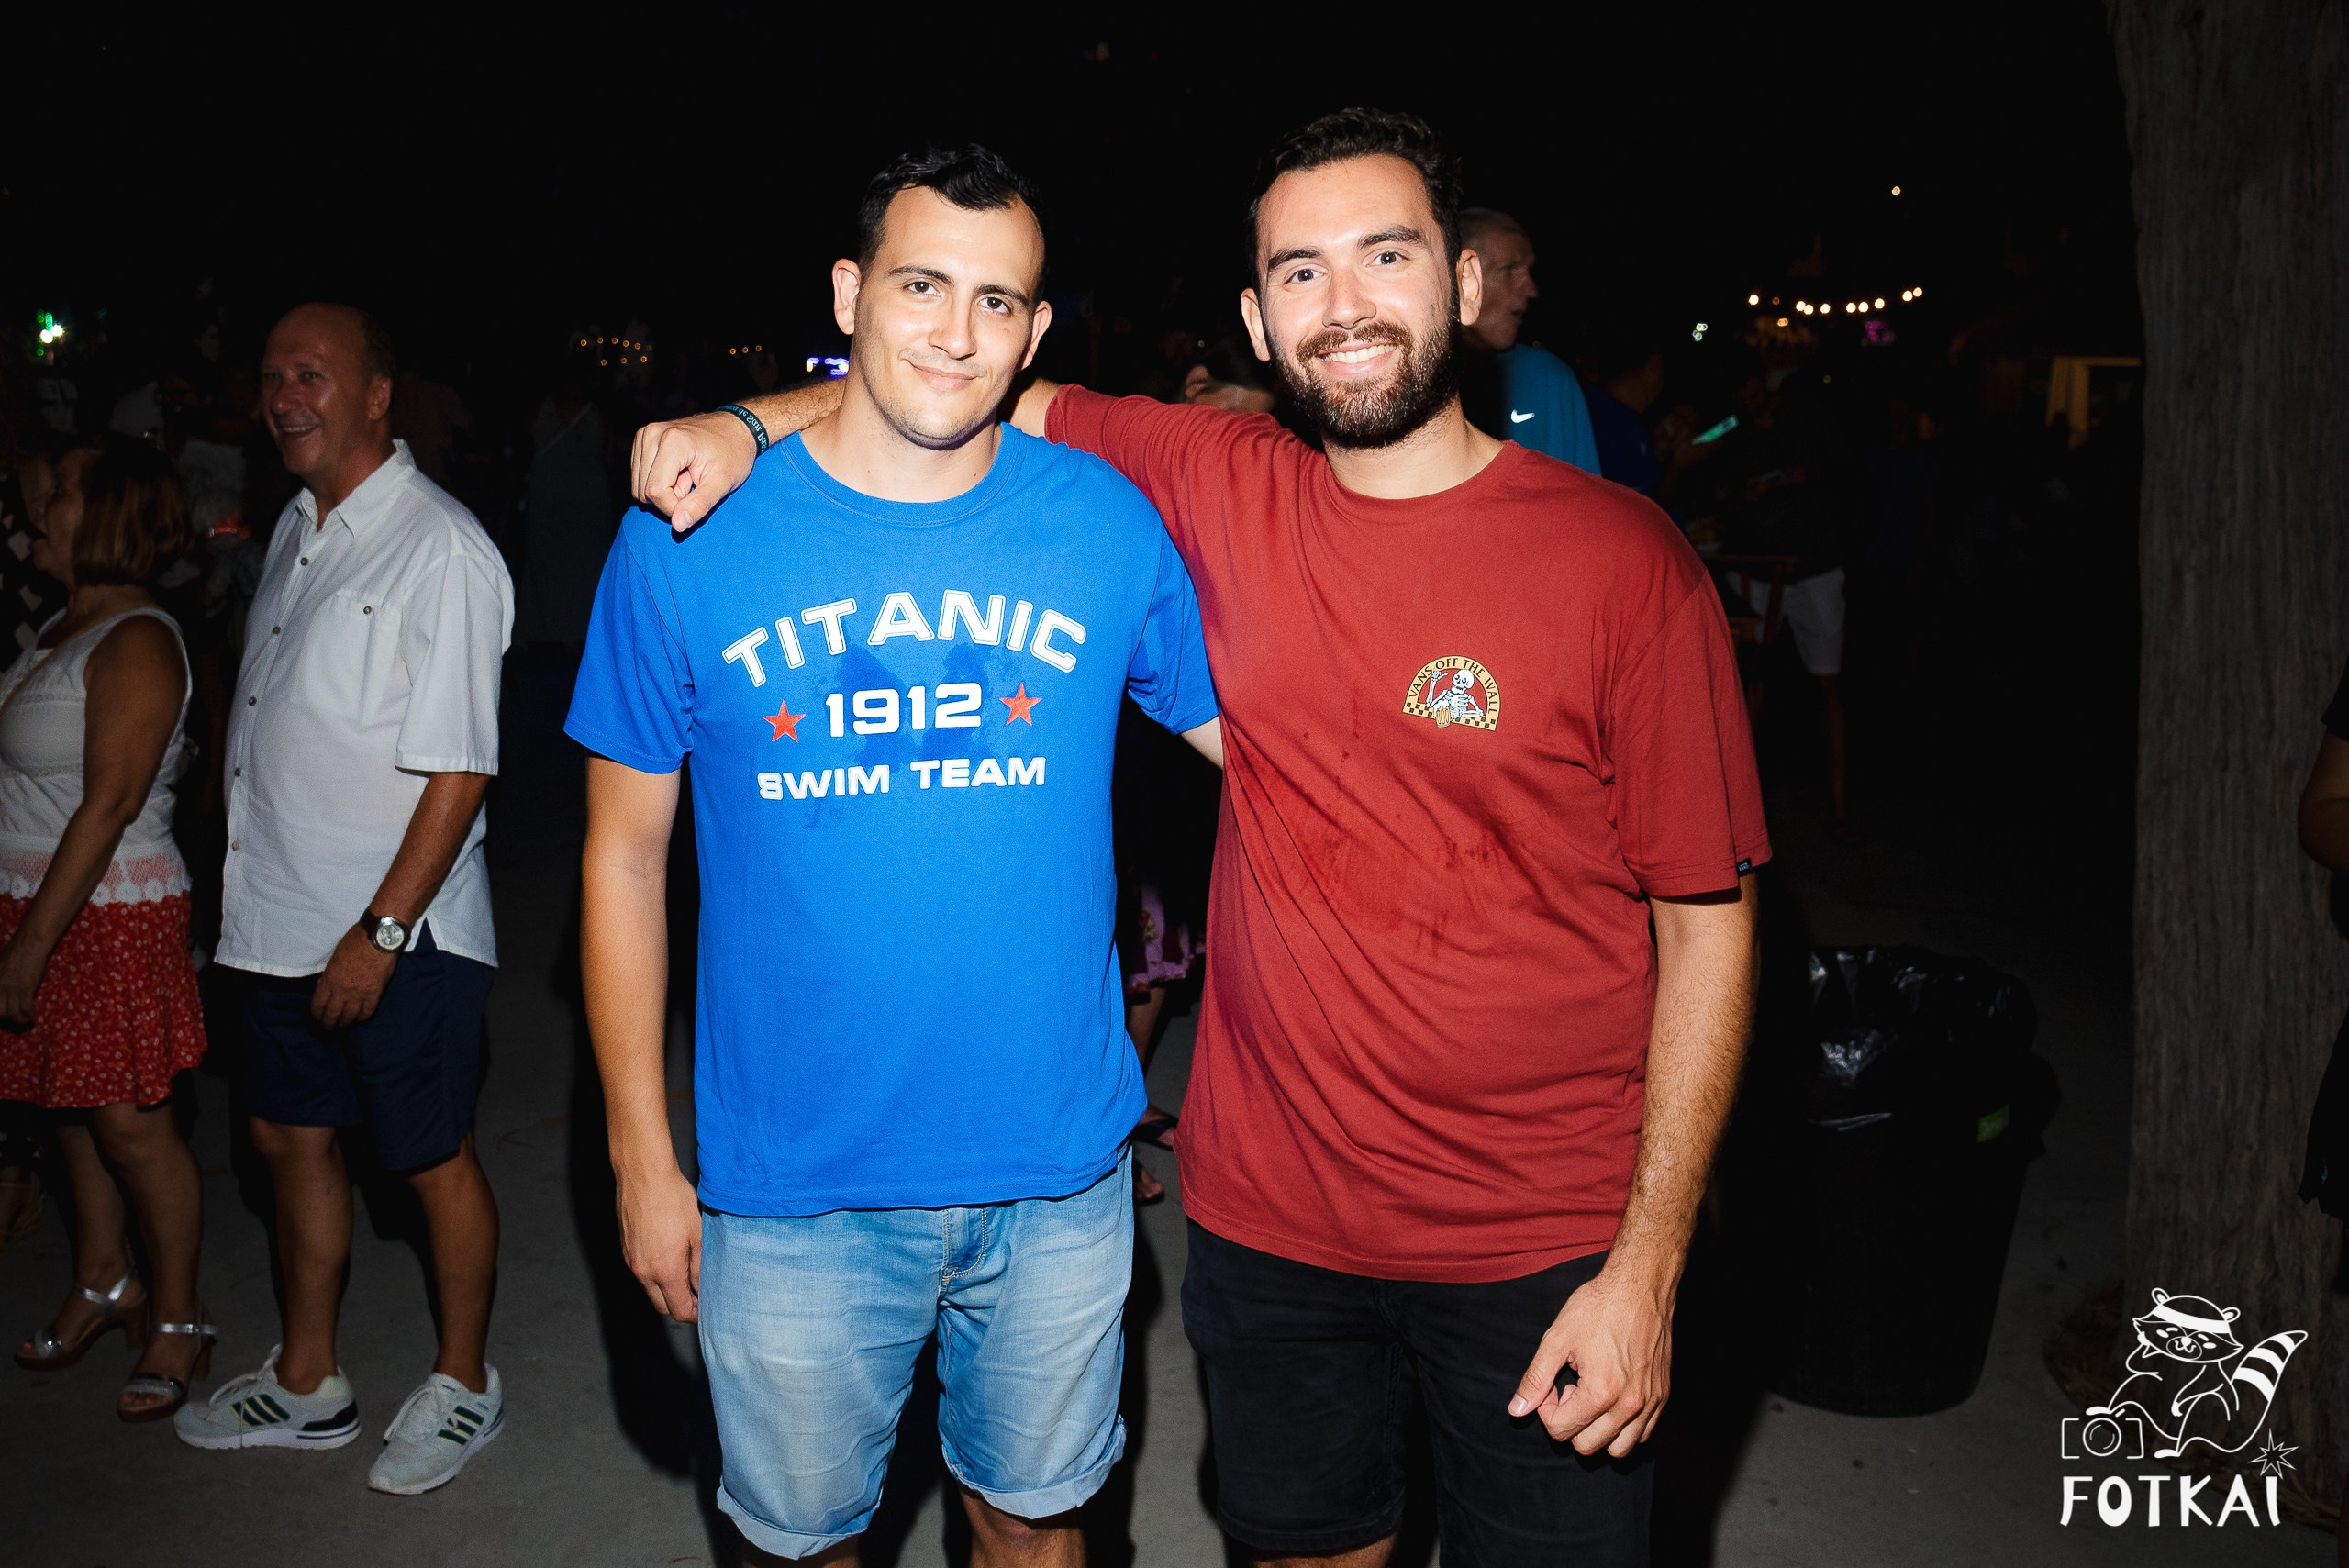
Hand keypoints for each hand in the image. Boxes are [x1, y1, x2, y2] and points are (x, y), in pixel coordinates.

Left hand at [0, 936, 47, 1029]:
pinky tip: (33, 1019)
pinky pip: (26, 1008)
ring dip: (19, 1020)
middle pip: (0, 1012)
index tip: (4, 1016)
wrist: (30, 944)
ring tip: (24, 1021)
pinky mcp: (25, 988)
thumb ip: (0, 981)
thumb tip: (3, 993)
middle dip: (7, 1018)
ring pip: (12, 1013)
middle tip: (14, 1019)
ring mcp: (11, 988)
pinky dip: (30, 1016)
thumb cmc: (15, 952)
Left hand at [311, 925, 397, 1030]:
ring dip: (345, 1022)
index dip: (317, 1014)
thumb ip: (330, 973)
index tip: (317, 1018)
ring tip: (344, 1025)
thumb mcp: (335, 957)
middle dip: (328, 1023)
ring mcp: (359, 994)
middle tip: (328, 1028)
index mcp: (329, 979)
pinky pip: (367, 1012)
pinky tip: (360, 1018)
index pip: (318, 1003)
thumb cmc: (355, 941)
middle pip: (332, 1014)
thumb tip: (325, 984)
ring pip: (349, 1016)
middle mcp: (342, 990)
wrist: (378, 938)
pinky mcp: (375, 993)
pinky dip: (363, 1017)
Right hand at [616, 1158, 702, 1321]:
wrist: (643, 1174)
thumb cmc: (673, 1199)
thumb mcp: (697, 1233)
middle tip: (698, 1293)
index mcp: (664, 1271)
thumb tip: (701, 1289)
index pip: (679, 1310)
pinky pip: (641, 1273)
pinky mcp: (624, 1249)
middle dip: (680, 1305)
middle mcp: (643, 1272)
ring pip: (650, 1290)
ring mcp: (630, 1261)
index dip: (695, 1314)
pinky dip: (655, 1275)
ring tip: (686, 1272)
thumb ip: (699, 1267)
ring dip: (667, 1290)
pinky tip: (669, 1257)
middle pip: (662, 1307)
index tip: (706, 1307)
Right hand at [630, 411, 757, 533]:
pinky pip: (640, 478)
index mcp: (673, 441)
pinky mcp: (642, 439)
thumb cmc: (733, 453)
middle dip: (670, 497)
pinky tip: (679, 471)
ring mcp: (645, 435)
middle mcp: (652, 434)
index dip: (673, 506)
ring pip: (639, 487)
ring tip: (688, 475)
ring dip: (664, 490)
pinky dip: (659, 481)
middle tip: (694, 483)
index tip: (695, 501)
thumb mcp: (723, 483)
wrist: (735, 428)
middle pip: (644, 490)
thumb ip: (699, 505)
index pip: (656, 491)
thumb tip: (678, 525)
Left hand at [1507, 1261, 1675, 1456]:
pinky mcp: (1662, 1397)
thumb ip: (1535, 1378)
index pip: (1560, 1430)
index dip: (1546, 1409)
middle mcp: (1629, 1406)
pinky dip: (1624, 1428)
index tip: (1553, 1383)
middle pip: (1587, 1447)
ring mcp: (1650, 1404)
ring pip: (1619, 1449)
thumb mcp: (1557, 1338)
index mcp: (1600, 1393)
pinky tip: (1613, 1398)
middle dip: (1570, 1422)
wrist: (1640, 1287)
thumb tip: (1516, 1411)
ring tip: (1591, 1397)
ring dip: (1598, 1432)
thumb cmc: (1598, 1307)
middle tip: (1569, 1389)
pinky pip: (1643, 1435)